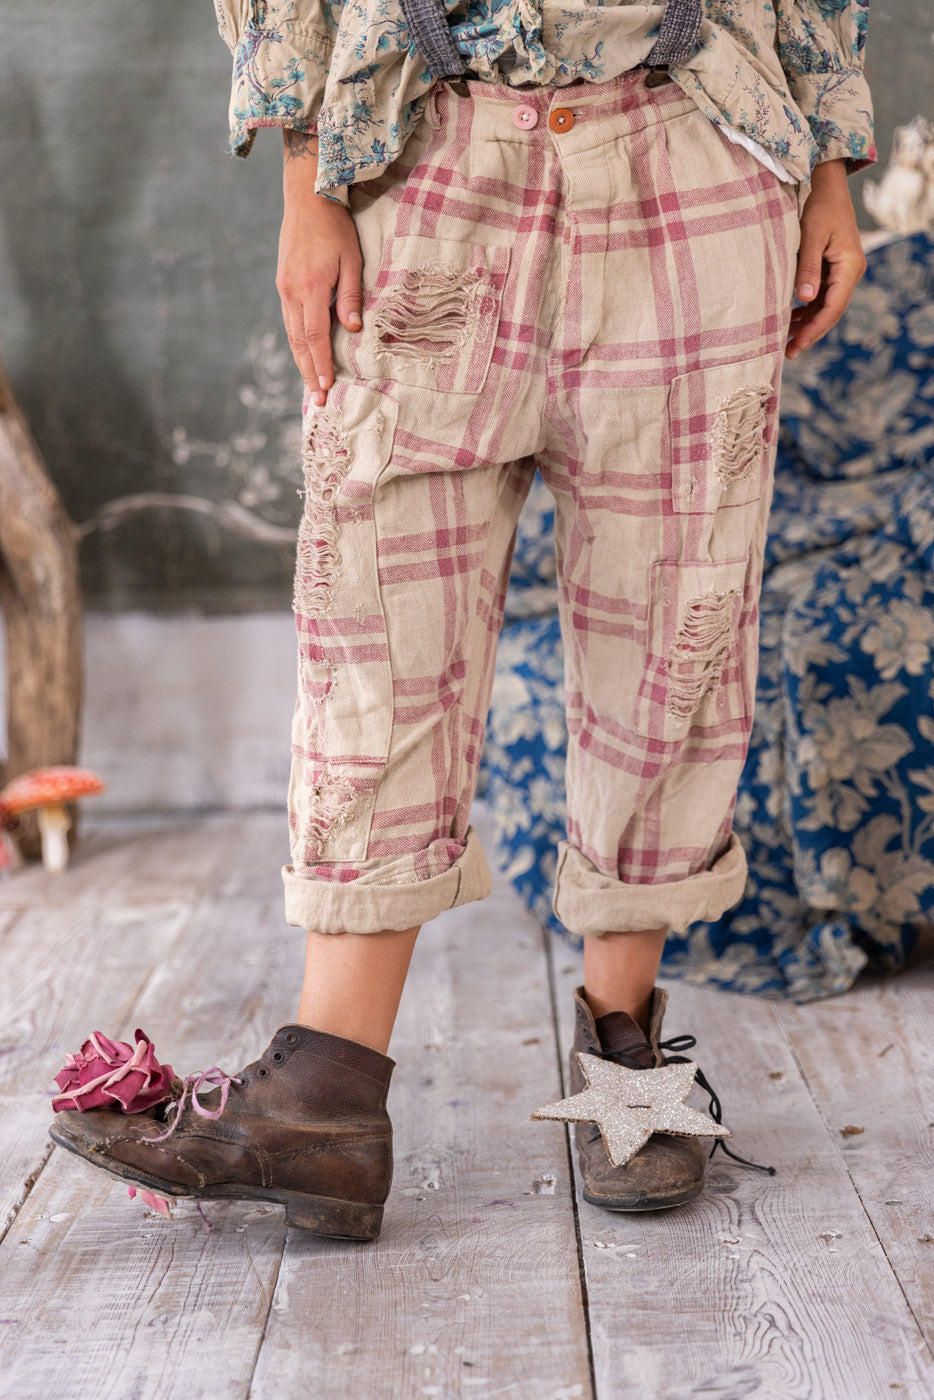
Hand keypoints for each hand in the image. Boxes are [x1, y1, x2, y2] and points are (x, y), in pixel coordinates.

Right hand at [276, 130, 362, 406]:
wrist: (307, 197)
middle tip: (319, 399)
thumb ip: (350, 294)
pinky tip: (305, 356)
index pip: (314, 336)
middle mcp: (291, 291)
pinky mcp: (283, 283)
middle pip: (299, 342)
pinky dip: (298, 343)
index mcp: (310, 287)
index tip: (327, 387)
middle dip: (310, 372)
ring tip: (312, 385)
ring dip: (302, 362)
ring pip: (291, 334)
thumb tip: (352, 329)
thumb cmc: (335, 227)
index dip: (321, 364)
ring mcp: (284, 288)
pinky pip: (290, 321)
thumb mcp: (351, 259)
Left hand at [786, 158, 866, 359]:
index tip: (796, 346)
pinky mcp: (832, 267)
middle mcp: (850, 272)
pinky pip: (820, 295)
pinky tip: (788, 318)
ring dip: (806, 323)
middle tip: (787, 352)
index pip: (833, 307)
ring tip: (784, 340)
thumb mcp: (810, 236)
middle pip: (830, 312)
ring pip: (825, 306)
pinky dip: (805, 309)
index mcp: (850, 266)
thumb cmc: (819, 206)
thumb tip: (804, 299)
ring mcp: (842, 271)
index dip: (814, 330)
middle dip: (810, 333)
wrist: (827, 184)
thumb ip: (807, 268)